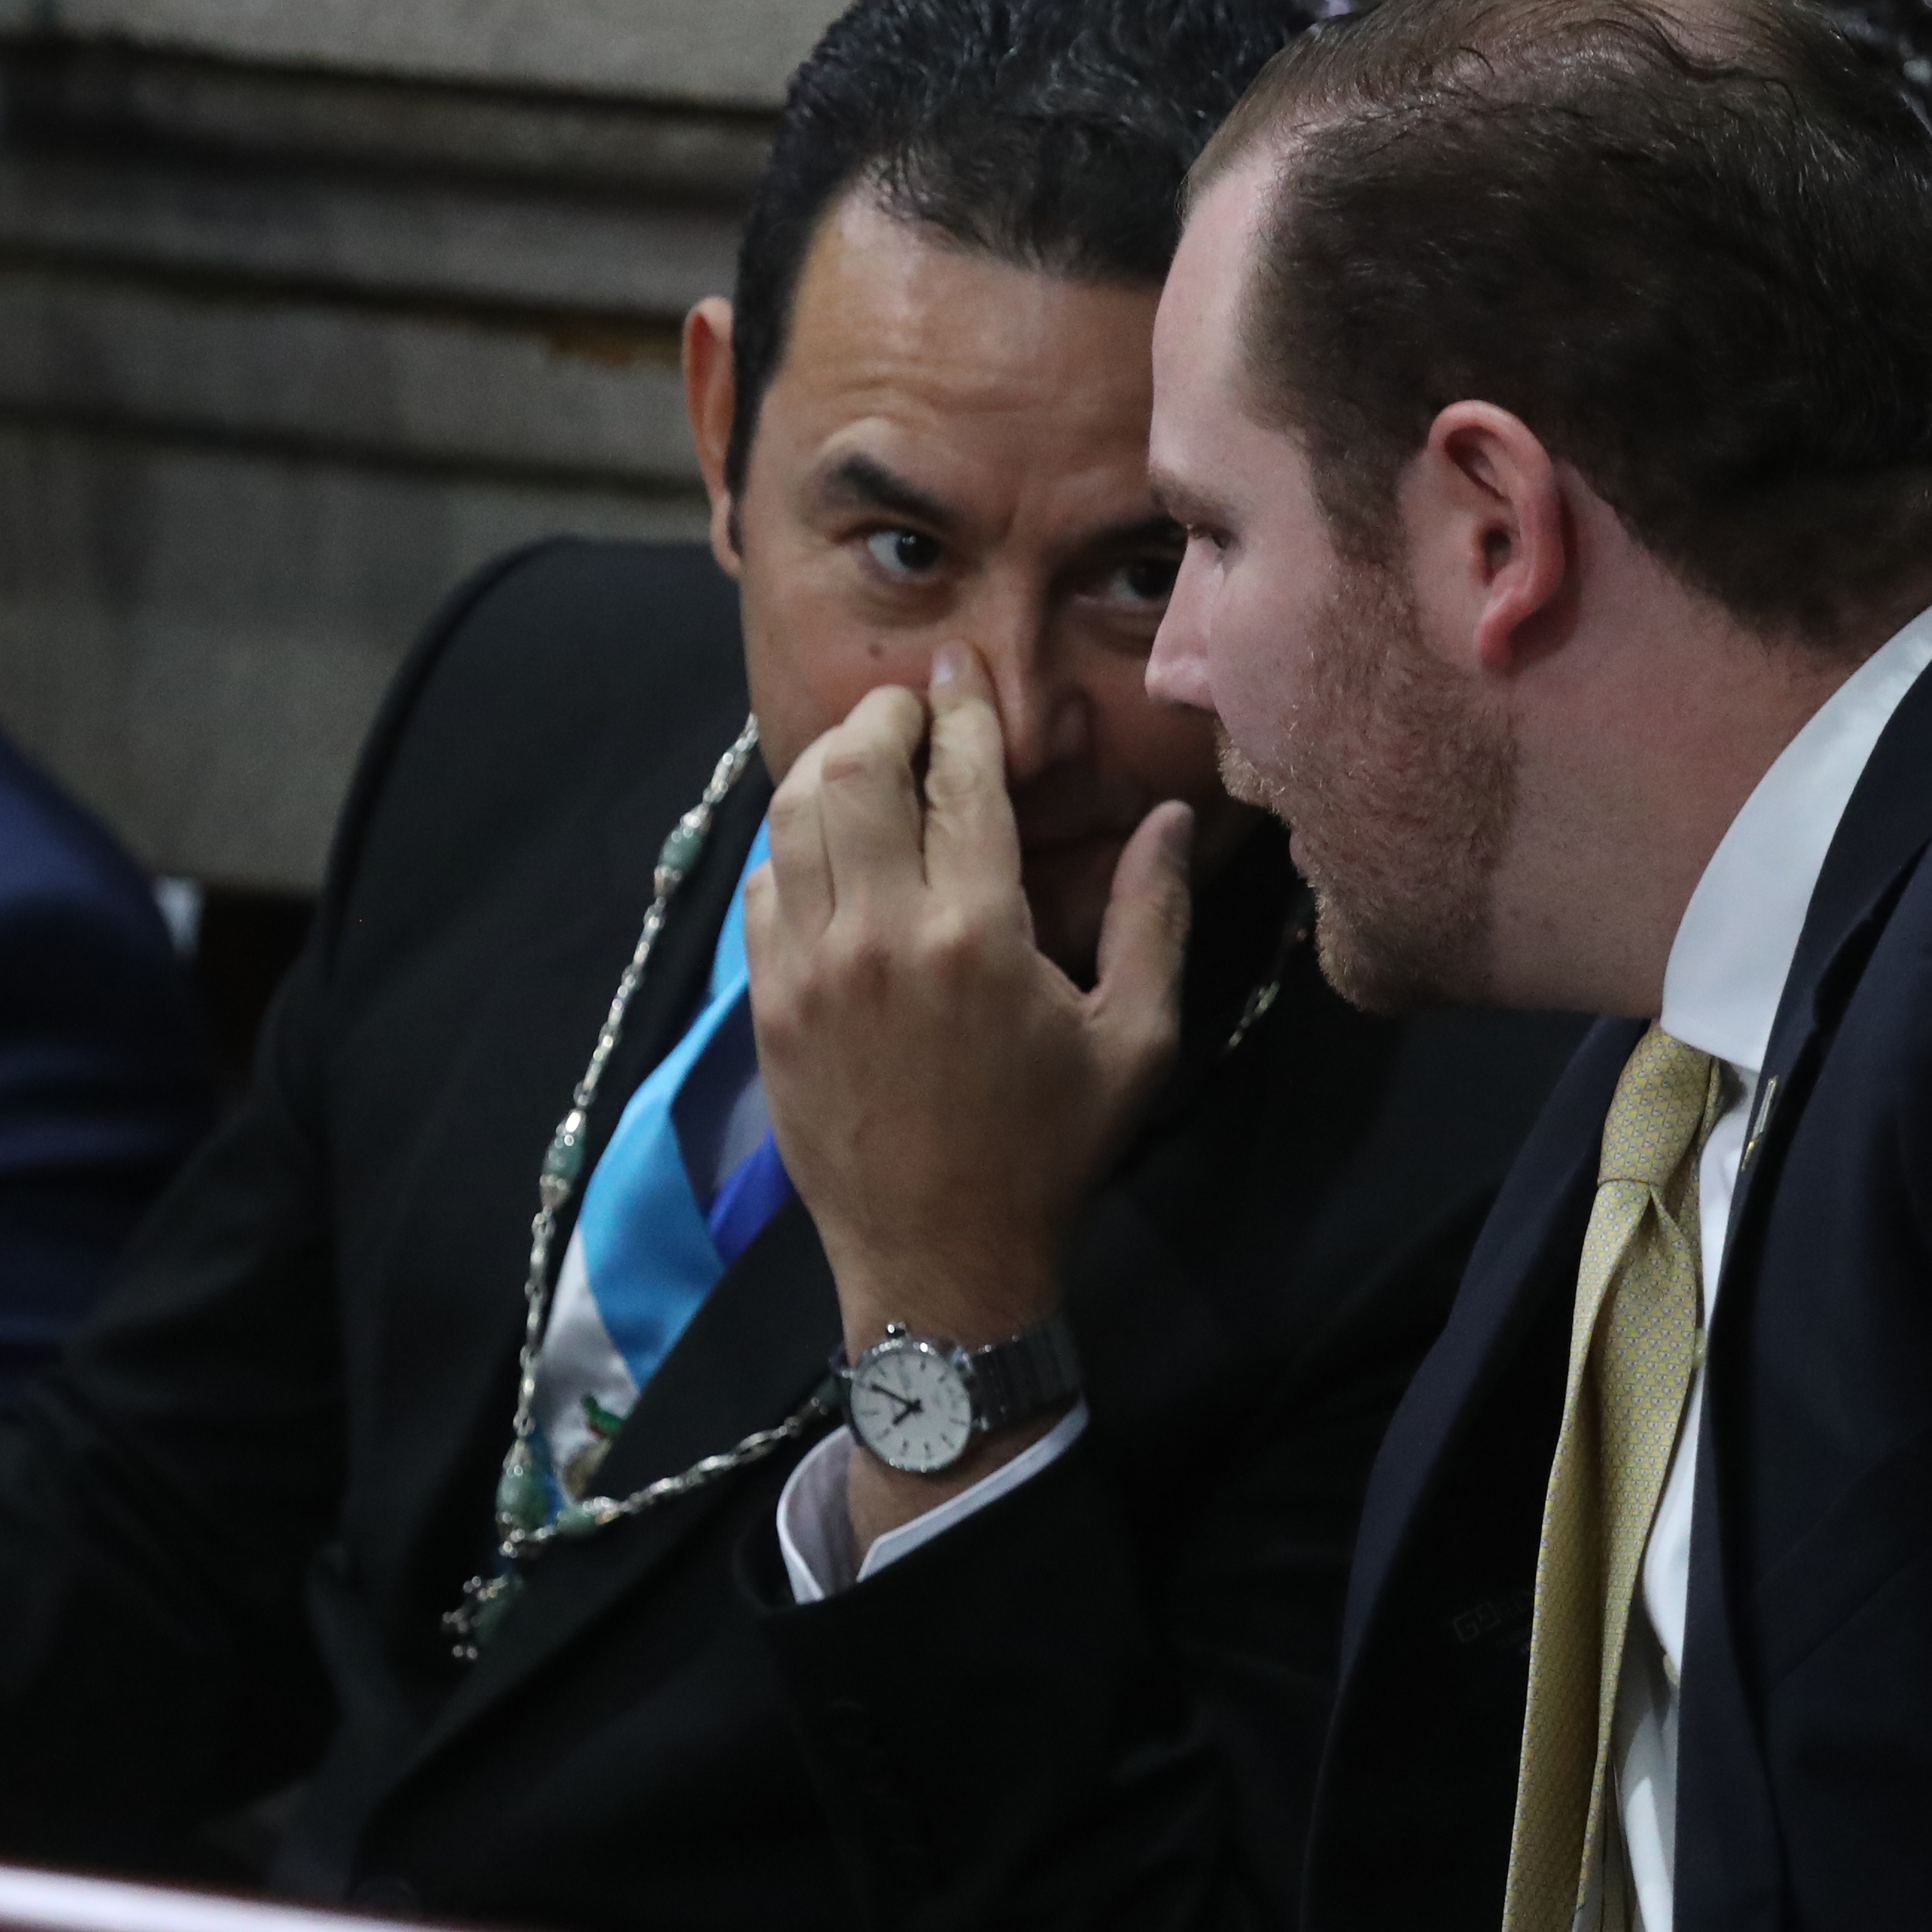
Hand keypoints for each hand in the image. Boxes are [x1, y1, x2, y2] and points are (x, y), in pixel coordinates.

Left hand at [750, 645, 1190, 1525]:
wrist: (940, 1262)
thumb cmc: (1050, 1152)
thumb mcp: (1135, 1041)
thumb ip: (1153, 917)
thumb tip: (1168, 816)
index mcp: (979, 934)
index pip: (960, 776)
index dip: (963, 708)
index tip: (961, 669)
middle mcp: (881, 934)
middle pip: (856, 770)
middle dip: (883, 718)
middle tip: (911, 710)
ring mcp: (810, 968)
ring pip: (793, 815)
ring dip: (827, 766)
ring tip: (864, 757)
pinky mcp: (768, 1005)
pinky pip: (762, 885)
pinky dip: (790, 844)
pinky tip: (826, 846)